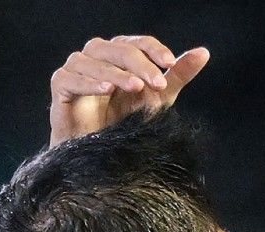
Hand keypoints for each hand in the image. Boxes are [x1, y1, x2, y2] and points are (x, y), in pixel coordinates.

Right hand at [49, 36, 210, 145]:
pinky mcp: (60, 86)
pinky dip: (89, 82)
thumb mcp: (156, 99)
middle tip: (157, 83)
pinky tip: (106, 90)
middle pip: (116, 48)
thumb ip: (177, 76)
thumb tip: (204, 52)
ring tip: (135, 87)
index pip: (136, 43)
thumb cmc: (123, 123)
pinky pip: (70, 78)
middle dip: (139, 63)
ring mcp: (76, 69)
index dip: (153, 50)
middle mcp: (96, 57)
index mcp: (119, 56)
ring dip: (116, 72)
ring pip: (93, 59)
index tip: (171, 64)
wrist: (95, 155)